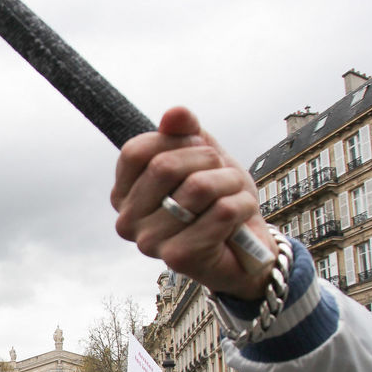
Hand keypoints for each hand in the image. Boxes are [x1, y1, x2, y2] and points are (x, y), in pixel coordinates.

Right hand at [112, 107, 276, 299]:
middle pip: (165, 167)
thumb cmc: (218, 200)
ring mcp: (149, 242)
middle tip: (222, 173)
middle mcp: (128, 221)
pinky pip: (222, 212)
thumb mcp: (203, 155)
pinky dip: (243, 205)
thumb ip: (186, 131)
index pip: (136, 151)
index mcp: (124, 194)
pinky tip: (241, 216)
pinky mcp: (178, 259)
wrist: (246, 249)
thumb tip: (175, 113)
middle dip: (208, 159)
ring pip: (199, 188)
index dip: (175, 140)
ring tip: (235, 194)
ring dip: (231, 182)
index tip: (198, 149)